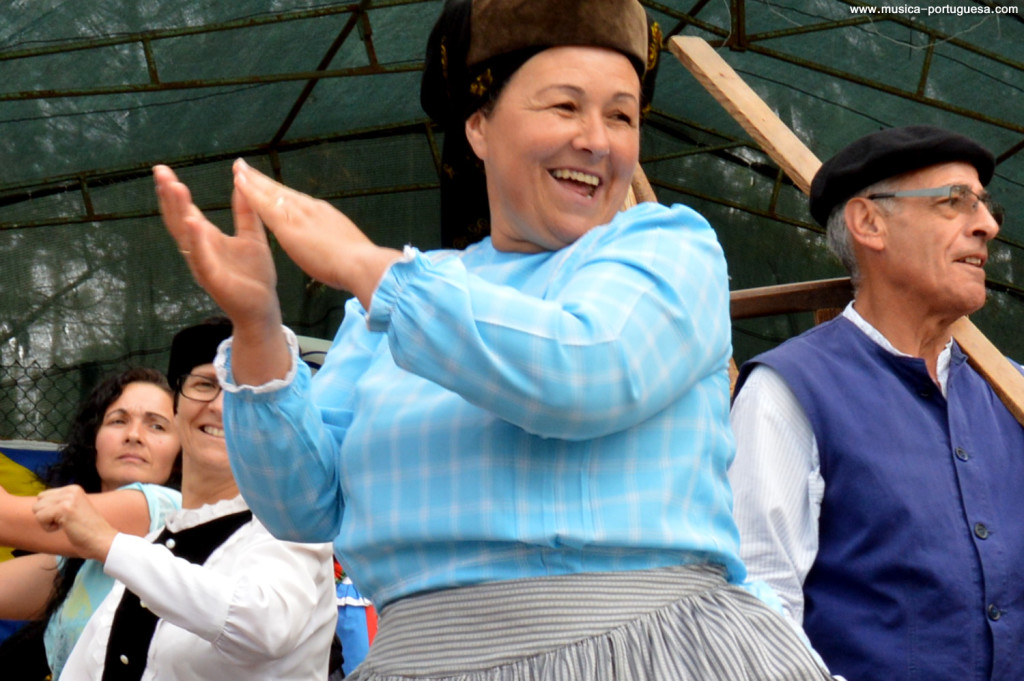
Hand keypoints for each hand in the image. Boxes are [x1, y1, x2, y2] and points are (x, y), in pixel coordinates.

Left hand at [33, 485, 117, 562]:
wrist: (102, 540)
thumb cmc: (88, 531)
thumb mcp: (74, 508)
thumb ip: (60, 502)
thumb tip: (37, 504)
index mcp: (73, 488)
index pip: (43, 496)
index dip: (50, 511)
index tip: (67, 518)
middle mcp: (70, 490)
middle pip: (38, 502)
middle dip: (46, 515)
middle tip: (65, 522)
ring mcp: (67, 498)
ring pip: (37, 509)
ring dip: (47, 522)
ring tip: (65, 525)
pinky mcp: (64, 509)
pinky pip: (40, 517)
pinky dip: (48, 527)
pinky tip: (64, 528)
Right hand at [154, 163, 282, 331]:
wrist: (263, 307)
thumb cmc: (254, 275)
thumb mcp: (252, 236)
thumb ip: (245, 211)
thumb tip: (241, 180)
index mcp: (207, 238)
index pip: (185, 210)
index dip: (174, 191)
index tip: (163, 170)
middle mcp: (199, 249)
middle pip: (178, 218)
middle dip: (169, 196)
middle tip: (161, 172)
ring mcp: (203, 264)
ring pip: (185, 235)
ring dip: (179, 211)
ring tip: (174, 188)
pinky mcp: (212, 278)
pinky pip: (201, 257)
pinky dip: (196, 240)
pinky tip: (192, 223)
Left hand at [231, 159, 401, 309]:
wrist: (362, 265)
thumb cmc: (359, 265)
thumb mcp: (347, 248)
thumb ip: (336, 245)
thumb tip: (338, 250)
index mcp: (324, 215)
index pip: (296, 200)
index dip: (280, 193)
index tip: (269, 186)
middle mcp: (310, 208)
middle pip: (281, 191)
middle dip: (263, 180)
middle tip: (245, 167)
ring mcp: (299, 214)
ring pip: (270, 192)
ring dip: (252, 180)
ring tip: (238, 168)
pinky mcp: (288, 225)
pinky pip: (264, 204)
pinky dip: (250, 191)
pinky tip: (238, 182)